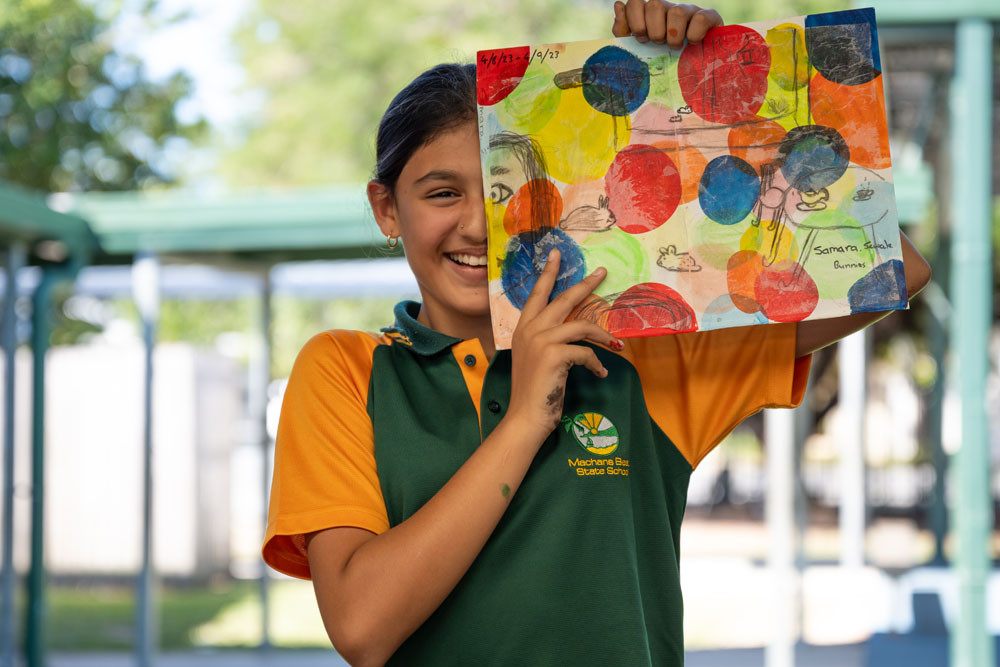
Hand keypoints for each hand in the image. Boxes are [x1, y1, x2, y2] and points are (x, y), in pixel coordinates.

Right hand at [506, 249, 620, 440]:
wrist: (525, 418)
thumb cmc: (533, 392)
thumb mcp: (535, 360)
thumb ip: (545, 341)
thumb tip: (571, 333)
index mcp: (523, 329)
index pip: (537, 294)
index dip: (548, 273)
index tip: (556, 254)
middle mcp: (530, 330)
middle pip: (563, 299)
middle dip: (585, 284)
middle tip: (602, 272)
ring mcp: (541, 340)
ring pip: (581, 325)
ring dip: (603, 335)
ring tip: (617, 344)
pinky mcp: (554, 354)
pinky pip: (585, 352)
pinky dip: (596, 363)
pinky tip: (600, 374)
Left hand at [612, 0, 723, 49]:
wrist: (698, 67)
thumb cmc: (664, 57)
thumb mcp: (640, 47)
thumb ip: (624, 30)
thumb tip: (618, 4)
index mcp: (650, 13)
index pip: (635, 1)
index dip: (634, 21)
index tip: (641, 38)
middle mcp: (669, 7)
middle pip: (655, 4)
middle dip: (654, 30)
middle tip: (659, 43)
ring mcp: (689, 10)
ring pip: (676, 11)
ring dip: (673, 36)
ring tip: (675, 47)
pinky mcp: (710, 17)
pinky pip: (701, 18)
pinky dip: (694, 34)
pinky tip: (692, 43)